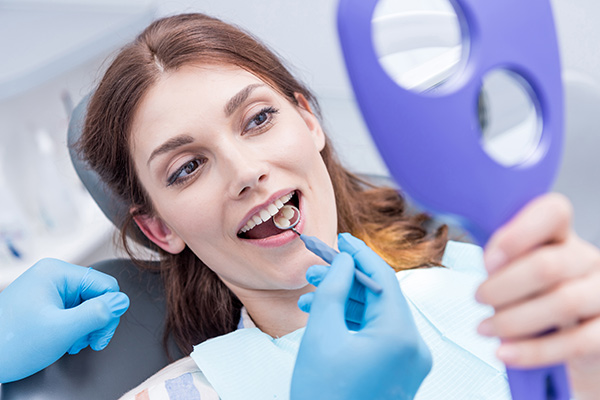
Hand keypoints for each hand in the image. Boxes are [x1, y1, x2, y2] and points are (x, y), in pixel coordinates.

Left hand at [0, 258, 128, 382]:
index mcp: (57, 272)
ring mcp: (47, 289)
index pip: (106, 284)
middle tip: (90, 343)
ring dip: (86, 326)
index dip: (109, 311)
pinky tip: (65, 341)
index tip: (100, 336)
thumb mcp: (62, 330)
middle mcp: (53, 276)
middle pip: (97, 294)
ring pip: (86, 304)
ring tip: (72, 344)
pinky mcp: (43, 302)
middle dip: (97, 321)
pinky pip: (72, 310)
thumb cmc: (11, 344)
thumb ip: (98, 313)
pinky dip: (74, 328)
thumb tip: (122, 301)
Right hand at [291, 233, 430, 399]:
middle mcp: (414, 348)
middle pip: (380, 296)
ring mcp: (410, 363)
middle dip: (345, 280)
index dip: (359, 254)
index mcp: (400, 337)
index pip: (383, 278)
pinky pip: (378, 335)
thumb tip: (343, 260)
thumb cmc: (323, 396)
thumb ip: (332, 288)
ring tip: (311, 294)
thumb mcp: (321, 334)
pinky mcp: (400, 372)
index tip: (341, 239)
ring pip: (377, 315)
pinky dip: (354, 323)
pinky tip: (325, 315)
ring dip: (346, 301)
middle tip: (315, 268)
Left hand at [475, 193, 599, 398]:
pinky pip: (575, 342)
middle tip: (478, 298)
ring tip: (484, 328)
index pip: (552, 212)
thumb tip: (490, 265)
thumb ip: (503, 261)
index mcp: (560, 235)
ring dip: (514, 320)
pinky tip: (505, 353)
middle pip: (549, 265)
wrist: (568, 337)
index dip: (519, 232)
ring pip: (562, 303)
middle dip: (504, 285)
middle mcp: (587, 259)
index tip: (489, 259)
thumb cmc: (532, 294)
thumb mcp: (515, 270)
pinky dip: (533, 351)